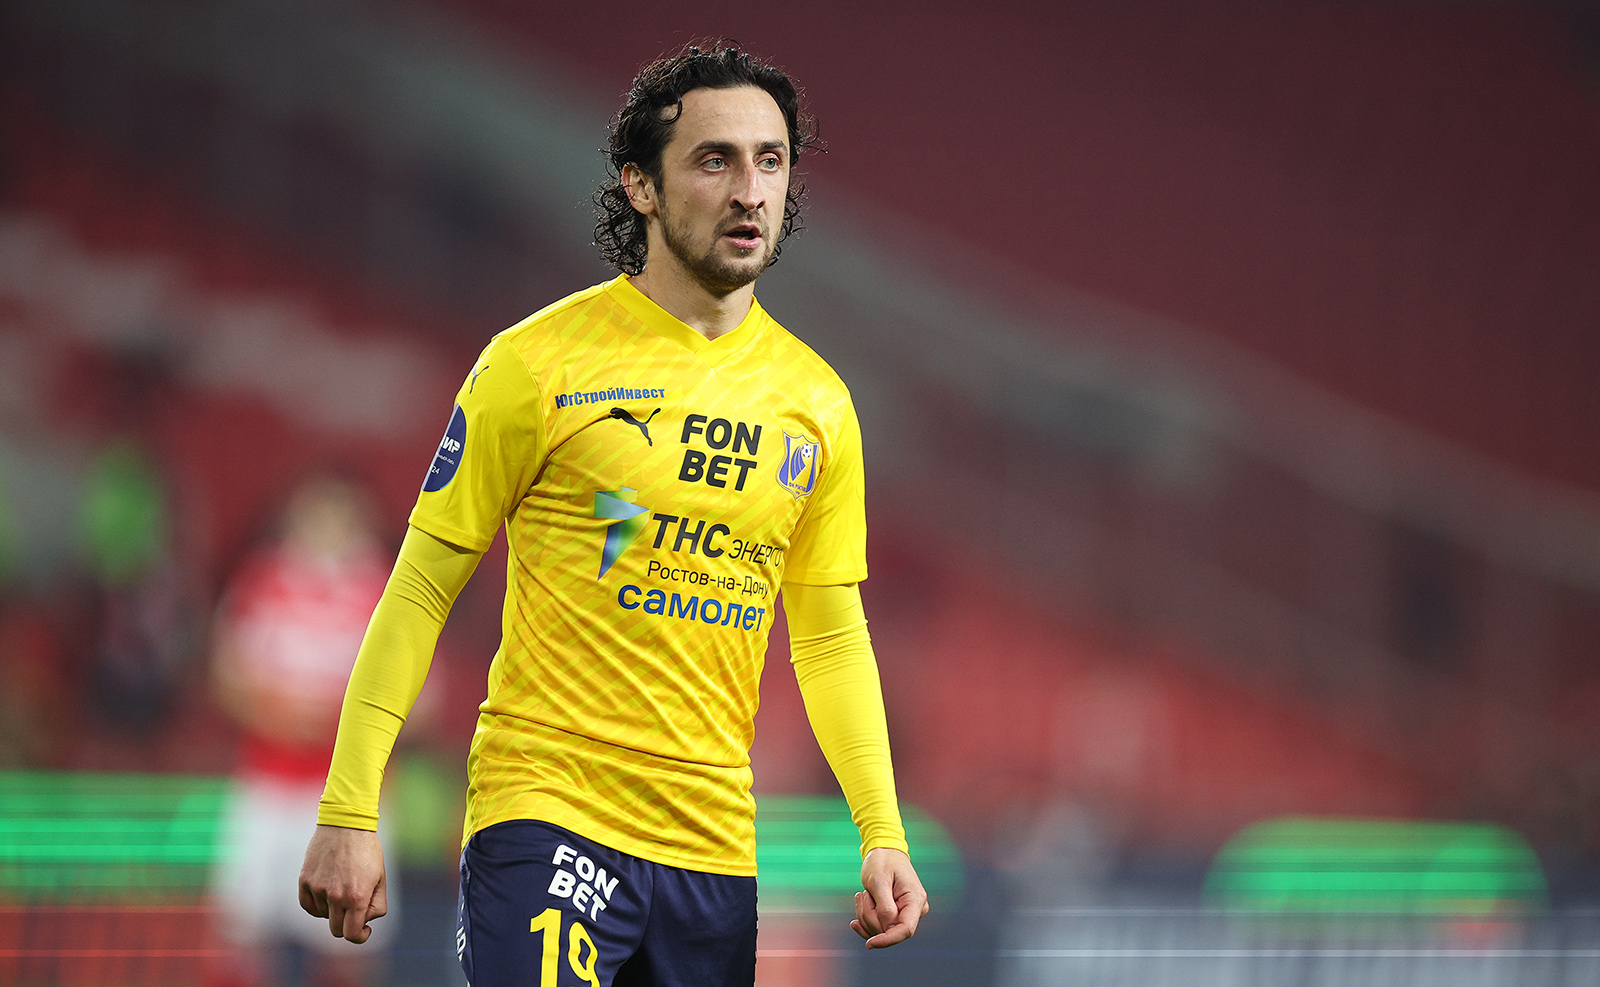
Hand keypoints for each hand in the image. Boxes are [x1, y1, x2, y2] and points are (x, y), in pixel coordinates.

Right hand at [298, 824, 387, 942]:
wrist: (346, 824)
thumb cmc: (367, 851)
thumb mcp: (381, 878)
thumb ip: (376, 905)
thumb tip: (364, 922)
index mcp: (357, 896)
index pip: (352, 934)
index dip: (360, 936)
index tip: (364, 930)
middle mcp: (335, 896)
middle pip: (336, 930)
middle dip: (347, 924)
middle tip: (354, 909)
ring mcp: (317, 888)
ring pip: (323, 915)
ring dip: (333, 909)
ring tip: (343, 886)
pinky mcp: (305, 880)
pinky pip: (308, 906)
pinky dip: (317, 905)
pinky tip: (327, 892)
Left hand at [851, 847, 928, 948]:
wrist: (884, 852)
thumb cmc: (882, 862)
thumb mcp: (879, 880)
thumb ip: (884, 906)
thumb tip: (887, 929)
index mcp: (915, 900)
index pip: (906, 930)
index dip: (887, 940)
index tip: (869, 943)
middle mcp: (915, 909)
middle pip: (889, 930)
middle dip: (870, 916)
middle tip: (862, 894)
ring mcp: (906, 912)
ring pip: (881, 929)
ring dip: (866, 914)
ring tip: (863, 894)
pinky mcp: (896, 914)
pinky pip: (879, 926)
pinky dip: (866, 918)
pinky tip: (859, 906)